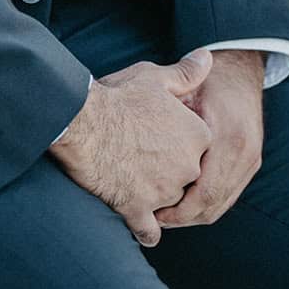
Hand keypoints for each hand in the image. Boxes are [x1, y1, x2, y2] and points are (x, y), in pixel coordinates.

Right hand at [48, 49, 213, 247]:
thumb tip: (207, 57)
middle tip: (142, 154)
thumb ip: (186, 72)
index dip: (177, 139)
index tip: (159, 134)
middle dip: (168, 168)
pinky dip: (144, 228)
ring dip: (154, 194)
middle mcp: (188, 167)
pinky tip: (136, 219)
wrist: (81, 121)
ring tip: (130, 175)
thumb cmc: (118, 96)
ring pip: (168, 201)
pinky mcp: (138, 210)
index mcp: (197, 136)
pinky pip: (149, 231)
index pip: (198, 145)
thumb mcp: (154, 77)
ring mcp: (164, 192)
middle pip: (186, 174)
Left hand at [156, 49, 263, 229]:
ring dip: (192, 215)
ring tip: (163, 215)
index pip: (205, 192)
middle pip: (212, 205)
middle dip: (181, 217)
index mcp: (230, 138)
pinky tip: (181, 202)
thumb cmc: (208, 80)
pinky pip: (226, 196)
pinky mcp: (250, 164)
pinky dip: (203, 205)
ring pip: (220, 206)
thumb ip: (170, 115)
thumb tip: (144, 141)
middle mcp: (245, 155)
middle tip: (153, 219)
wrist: (240, 71)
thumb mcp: (187, 88)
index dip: (178, 209)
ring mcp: (251, 161)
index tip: (152, 211)